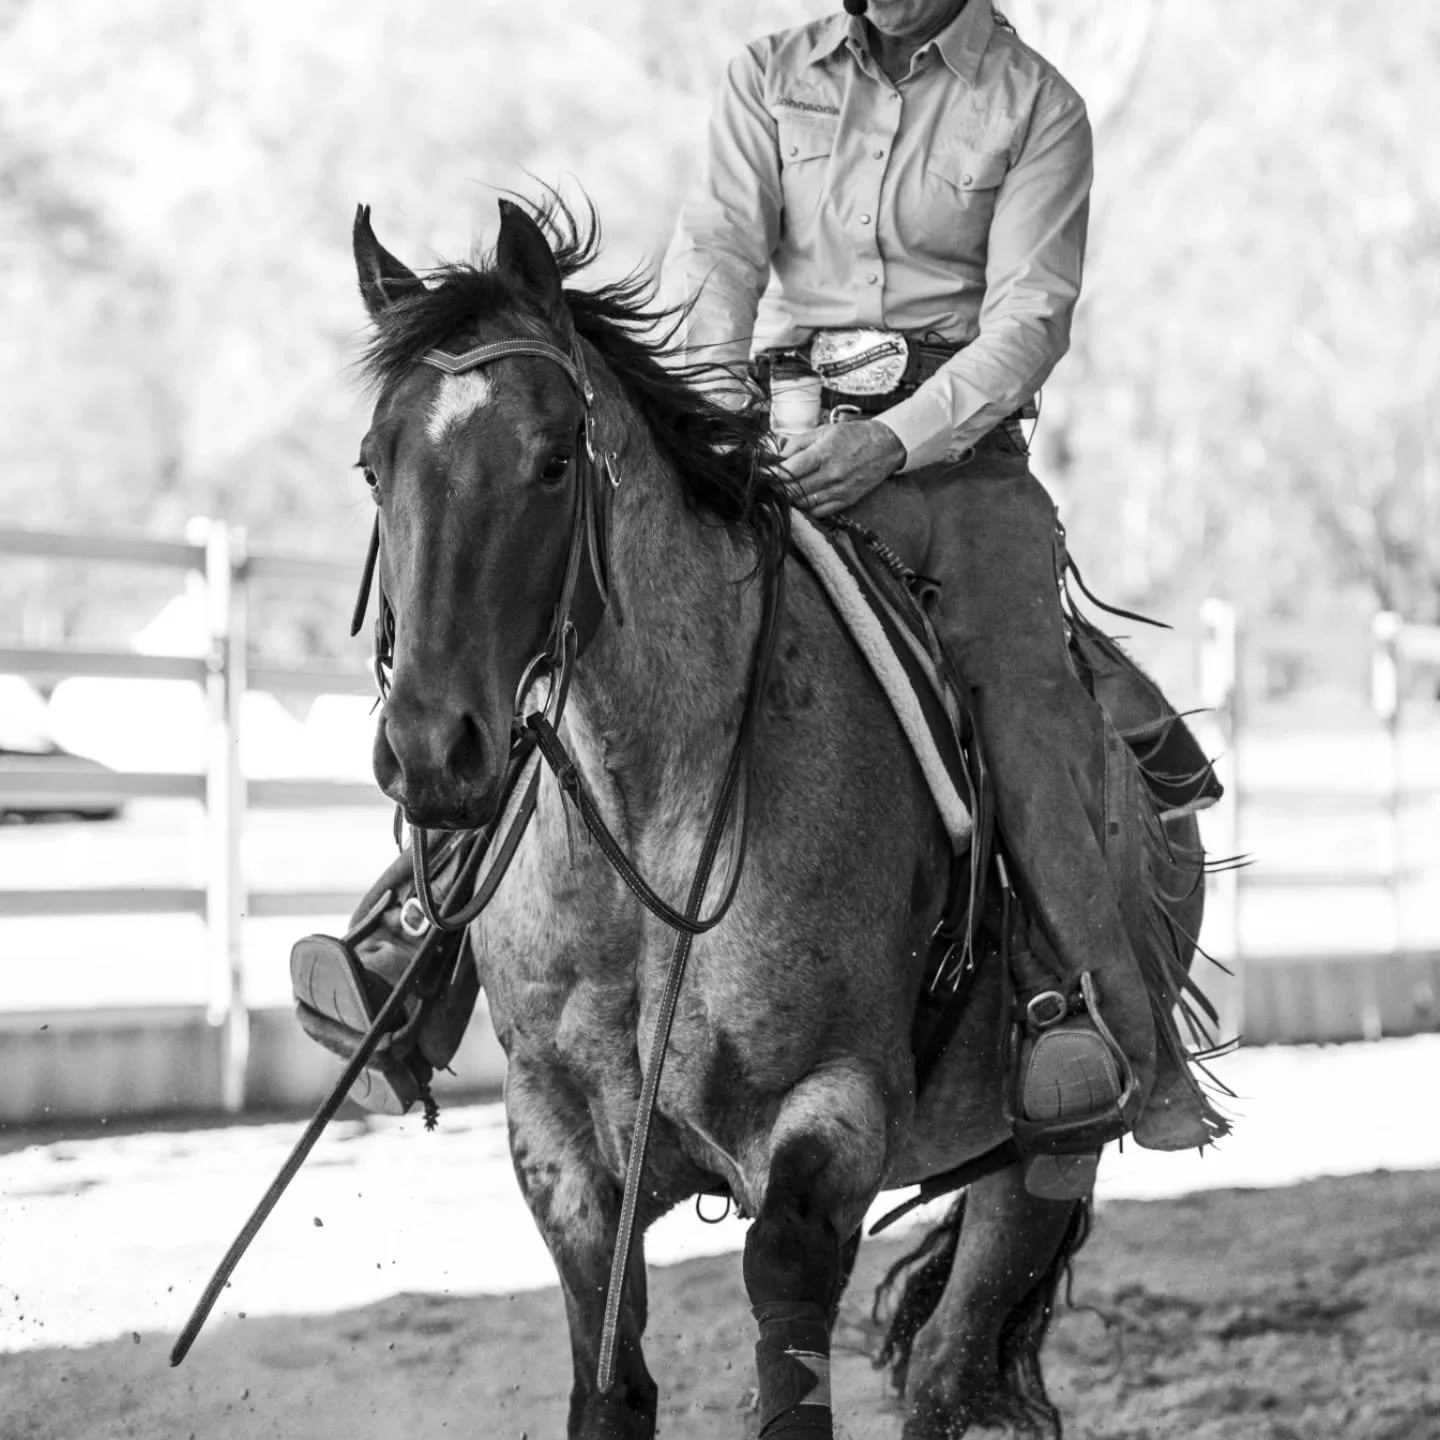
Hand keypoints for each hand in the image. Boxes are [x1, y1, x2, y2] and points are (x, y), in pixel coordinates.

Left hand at [777, 420, 906, 516]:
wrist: (885, 446)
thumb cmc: (853, 436)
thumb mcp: (823, 430)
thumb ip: (798, 443)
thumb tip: (777, 455)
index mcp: (823, 454)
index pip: (790, 470)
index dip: (771, 473)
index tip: (761, 473)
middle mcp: (831, 475)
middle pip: (793, 490)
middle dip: (777, 487)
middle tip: (768, 483)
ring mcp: (839, 490)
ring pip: (803, 503)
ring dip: (790, 499)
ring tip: (782, 491)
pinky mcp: (846, 501)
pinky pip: (819, 512)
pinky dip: (806, 508)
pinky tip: (800, 499)